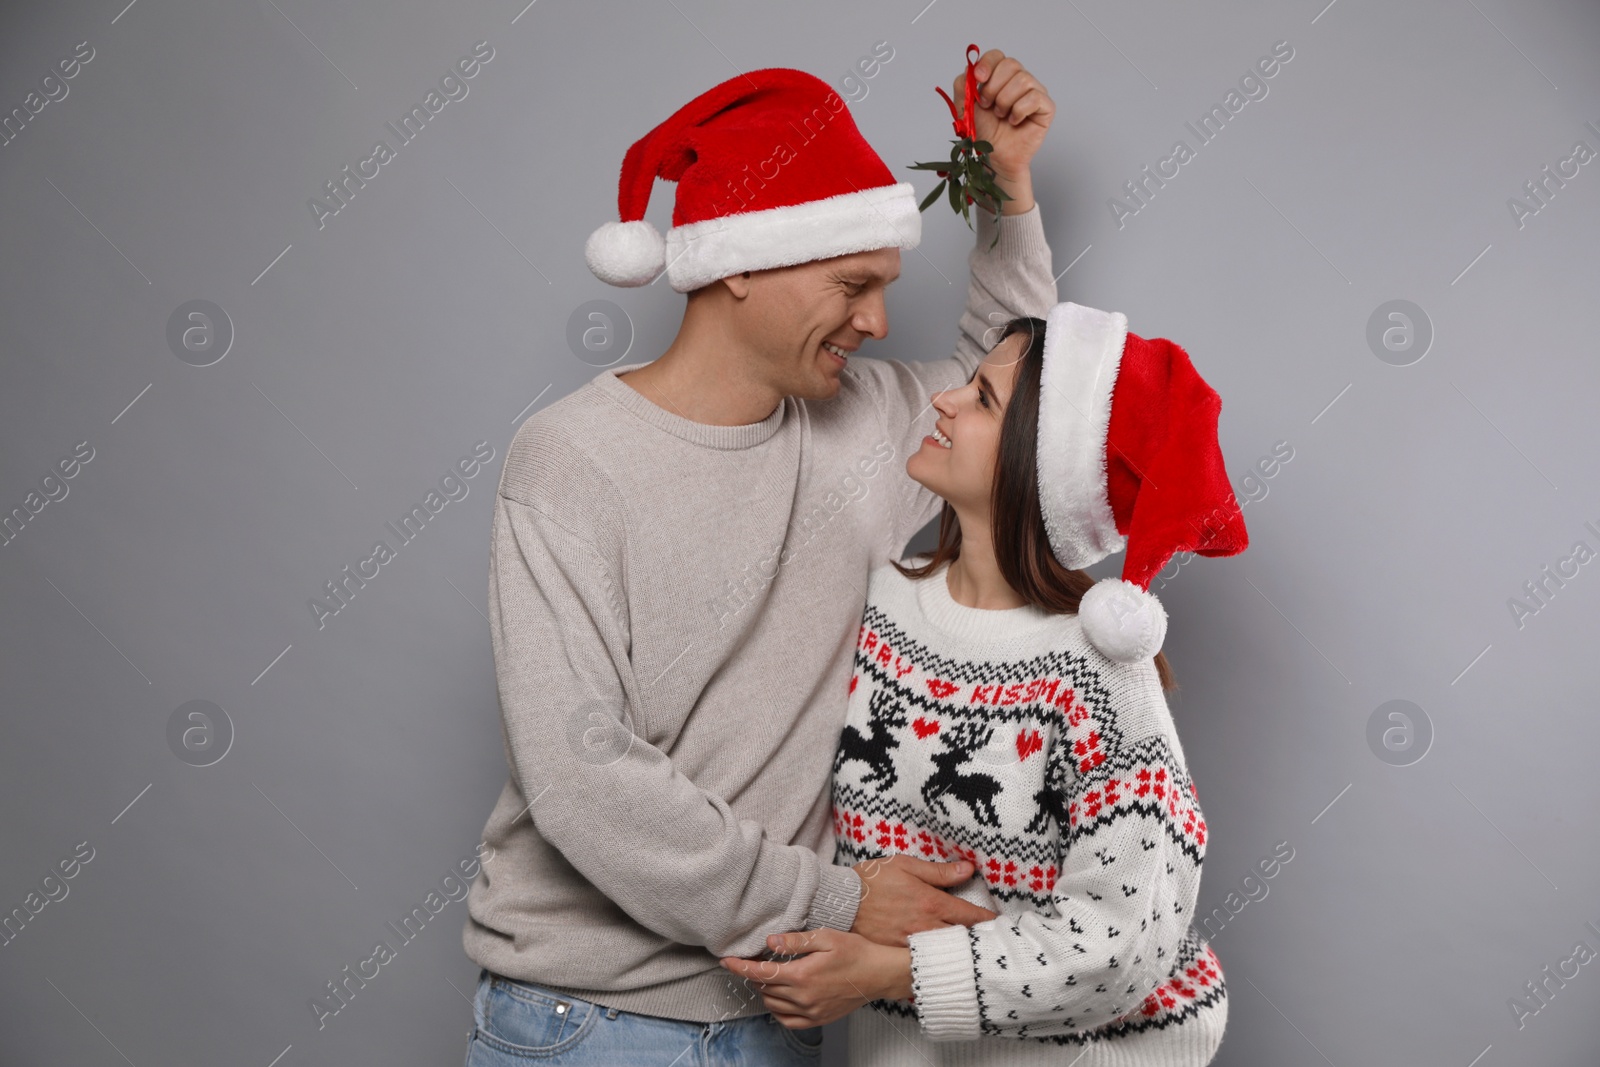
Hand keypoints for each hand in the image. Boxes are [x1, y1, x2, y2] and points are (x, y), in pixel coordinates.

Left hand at [718, 928, 911, 1028]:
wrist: (879, 974)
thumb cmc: (855, 952)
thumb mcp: (826, 938)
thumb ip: (796, 941)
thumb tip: (770, 942)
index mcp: (802, 975)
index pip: (761, 973)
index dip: (740, 967)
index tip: (726, 961)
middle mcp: (803, 997)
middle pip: (764, 989)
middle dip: (752, 975)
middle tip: (752, 961)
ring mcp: (810, 1011)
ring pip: (773, 1005)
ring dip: (764, 991)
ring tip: (767, 976)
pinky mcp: (818, 1019)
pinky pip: (787, 1021)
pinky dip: (777, 1010)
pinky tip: (779, 997)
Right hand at [850, 855, 999, 946]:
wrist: (840, 901)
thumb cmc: (872, 879)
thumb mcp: (906, 865)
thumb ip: (939, 871)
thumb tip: (968, 869)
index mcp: (931, 903)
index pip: (969, 915)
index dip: (987, 920)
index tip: (998, 922)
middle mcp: (925, 926)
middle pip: (962, 937)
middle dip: (978, 938)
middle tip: (992, 940)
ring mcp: (912, 943)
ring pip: (945, 951)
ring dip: (960, 950)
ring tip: (973, 951)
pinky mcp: (898, 954)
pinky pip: (924, 961)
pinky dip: (936, 960)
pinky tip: (943, 961)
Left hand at [951, 49, 1053, 211]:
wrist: (993, 158)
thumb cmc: (983, 133)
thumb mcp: (965, 108)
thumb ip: (963, 86)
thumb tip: (969, 69)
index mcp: (1000, 77)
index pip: (998, 55)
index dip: (987, 64)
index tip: (978, 79)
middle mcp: (1019, 81)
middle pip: (1011, 64)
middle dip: (993, 87)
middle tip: (987, 106)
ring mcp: (1034, 92)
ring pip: (1023, 79)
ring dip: (1005, 101)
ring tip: (1001, 116)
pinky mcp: (1046, 108)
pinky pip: (1035, 97)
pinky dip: (1019, 110)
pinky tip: (1014, 122)